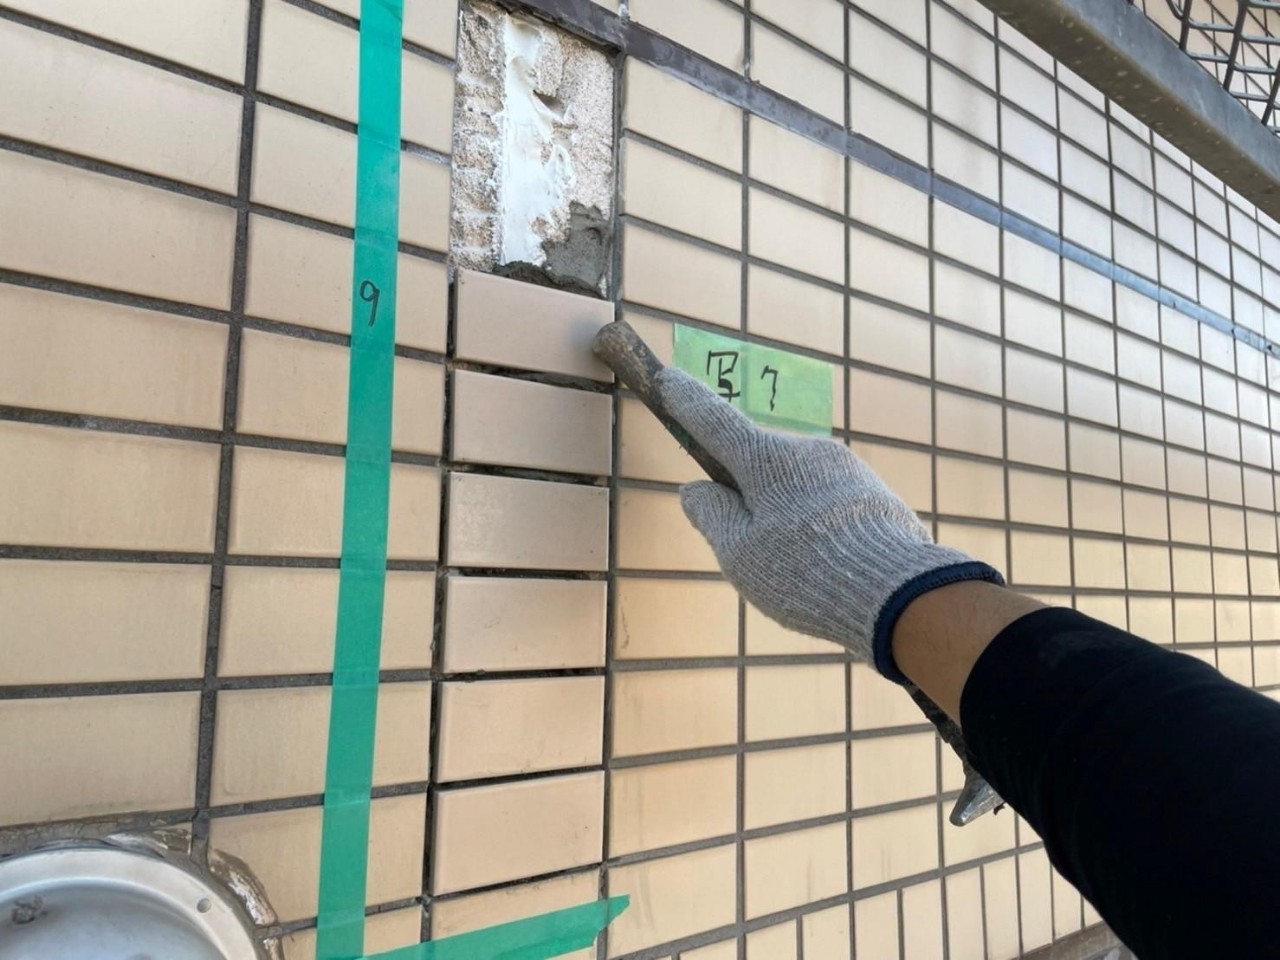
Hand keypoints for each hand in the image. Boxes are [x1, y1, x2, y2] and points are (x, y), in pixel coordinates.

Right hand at [658, 368, 1002, 679]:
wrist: (899, 592)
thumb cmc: (805, 572)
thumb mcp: (740, 555)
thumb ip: (712, 516)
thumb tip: (696, 488)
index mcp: (768, 460)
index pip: (716, 423)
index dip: (688, 403)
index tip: (668, 380)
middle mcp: (808, 450)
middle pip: (759, 462)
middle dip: (746, 493)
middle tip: (751, 549)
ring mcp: (846, 467)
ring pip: (795, 484)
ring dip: (784, 513)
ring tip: (797, 569)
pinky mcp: (873, 491)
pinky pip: (826, 500)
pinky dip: (815, 524)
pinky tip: (827, 564)